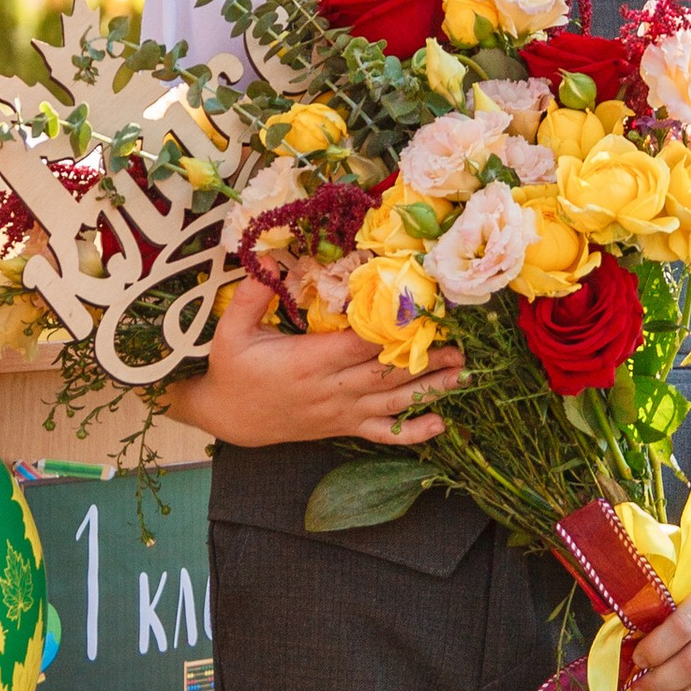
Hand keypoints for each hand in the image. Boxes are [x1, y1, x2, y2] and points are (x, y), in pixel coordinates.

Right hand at [183, 275, 463, 450]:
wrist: (228, 417)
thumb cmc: (231, 370)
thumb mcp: (230, 331)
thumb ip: (253, 296)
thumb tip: (269, 258)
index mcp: (307, 363)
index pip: (357, 345)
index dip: (390, 331)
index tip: (420, 314)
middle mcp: (329, 389)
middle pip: (384, 373)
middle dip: (424, 359)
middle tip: (459, 345)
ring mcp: (339, 411)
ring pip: (392, 402)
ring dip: (429, 389)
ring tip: (463, 374)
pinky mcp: (342, 426)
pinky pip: (382, 433)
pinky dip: (412, 432)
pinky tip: (439, 424)